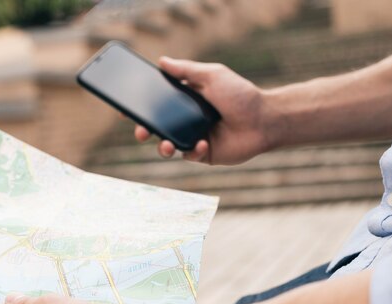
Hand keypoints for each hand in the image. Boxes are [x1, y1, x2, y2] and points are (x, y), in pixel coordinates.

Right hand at [136, 56, 277, 164]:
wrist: (265, 120)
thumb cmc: (241, 95)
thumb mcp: (212, 75)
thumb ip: (187, 70)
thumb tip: (162, 61)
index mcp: (188, 100)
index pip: (159, 103)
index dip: (142, 106)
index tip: (126, 109)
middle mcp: (189, 119)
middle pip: (158, 126)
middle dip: (145, 129)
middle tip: (140, 131)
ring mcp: (196, 137)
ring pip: (169, 144)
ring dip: (162, 146)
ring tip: (165, 144)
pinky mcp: (206, 153)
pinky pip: (189, 155)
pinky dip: (193, 150)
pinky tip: (204, 142)